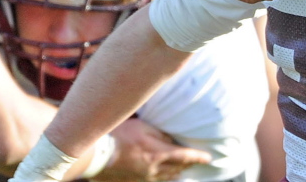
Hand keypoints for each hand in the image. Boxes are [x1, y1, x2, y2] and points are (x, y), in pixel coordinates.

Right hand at [94, 119, 209, 181]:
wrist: (97, 154)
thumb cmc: (118, 136)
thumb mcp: (142, 128)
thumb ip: (159, 134)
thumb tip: (170, 139)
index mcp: (158, 154)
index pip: (184, 156)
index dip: (197, 157)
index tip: (208, 158)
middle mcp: (154, 169)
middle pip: (176, 169)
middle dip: (187, 166)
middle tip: (194, 163)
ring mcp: (143, 178)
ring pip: (165, 178)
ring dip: (175, 174)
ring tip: (180, 171)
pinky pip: (152, 181)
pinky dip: (160, 178)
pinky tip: (159, 176)